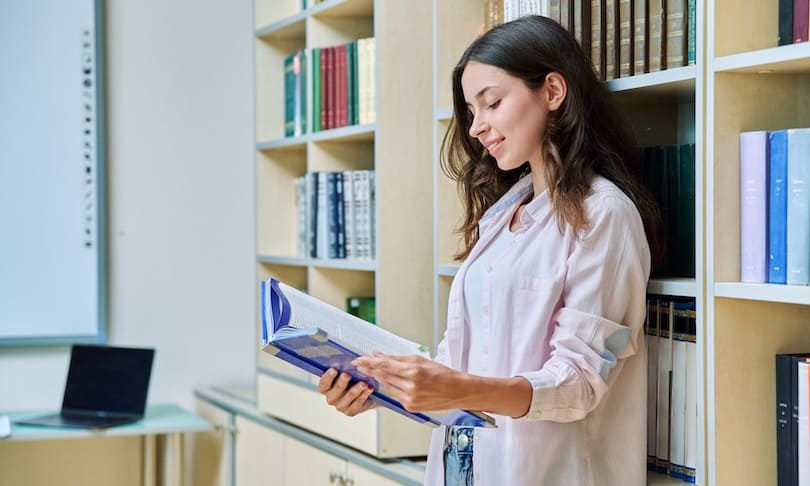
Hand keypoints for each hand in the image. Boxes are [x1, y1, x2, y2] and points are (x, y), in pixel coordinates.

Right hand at [318, 368, 376, 416]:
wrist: (366, 390)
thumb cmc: (354, 378)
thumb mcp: (348, 370)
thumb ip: (344, 366)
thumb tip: (345, 360)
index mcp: (326, 388)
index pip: (324, 383)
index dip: (328, 377)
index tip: (334, 370)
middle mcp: (331, 398)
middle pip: (335, 390)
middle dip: (342, 382)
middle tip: (348, 374)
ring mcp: (340, 406)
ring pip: (348, 397)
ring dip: (356, 389)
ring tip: (363, 383)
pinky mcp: (350, 411)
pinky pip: (357, 403)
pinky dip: (364, 395)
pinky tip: (369, 389)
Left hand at [352, 352, 466, 411]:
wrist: (458, 391)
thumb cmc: (443, 374)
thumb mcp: (420, 360)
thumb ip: (397, 359)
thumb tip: (379, 355)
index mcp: (413, 371)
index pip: (384, 365)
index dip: (368, 362)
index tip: (358, 360)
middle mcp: (410, 386)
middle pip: (383, 376)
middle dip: (371, 370)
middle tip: (362, 364)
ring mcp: (409, 398)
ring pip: (388, 386)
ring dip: (383, 378)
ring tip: (381, 371)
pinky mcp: (410, 407)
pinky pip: (395, 395)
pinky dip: (394, 388)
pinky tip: (398, 383)